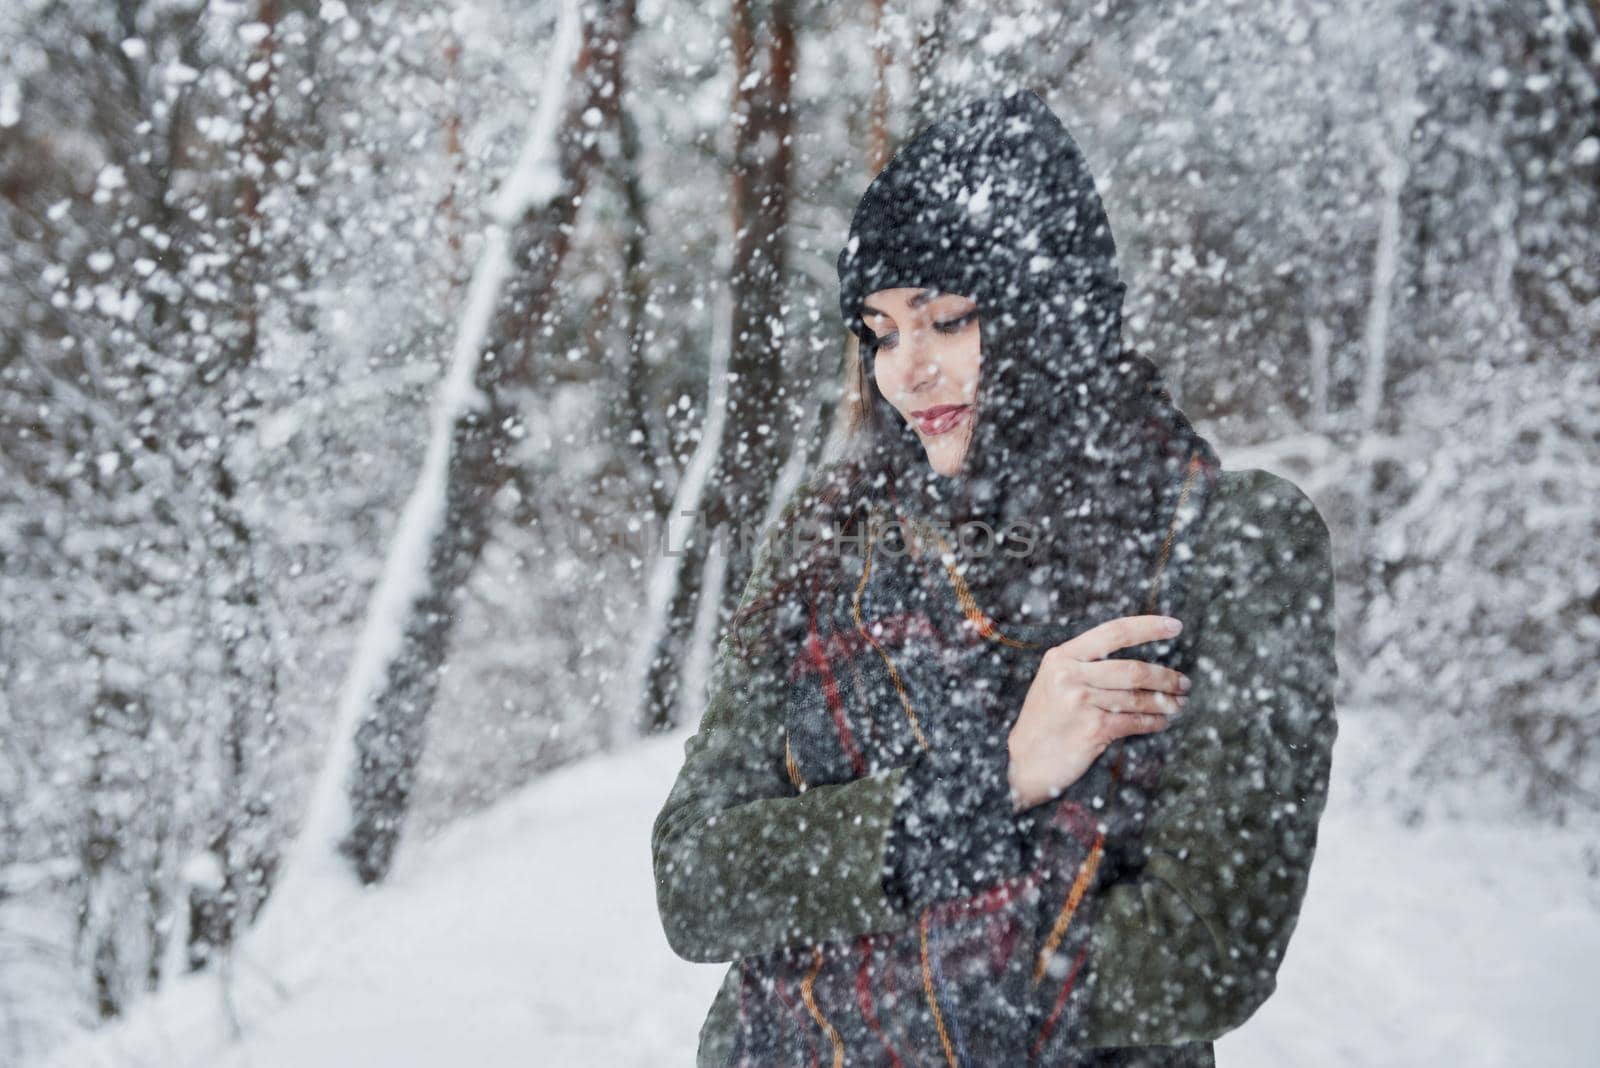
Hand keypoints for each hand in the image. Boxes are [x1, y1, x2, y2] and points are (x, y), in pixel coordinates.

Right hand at [1006, 615, 1190, 811]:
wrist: (1023, 761)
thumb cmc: (1044, 721)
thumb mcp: (1054, 681)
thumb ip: (1086, 666)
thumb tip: (1136, 661)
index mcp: (1062, 656)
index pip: (1114, 632)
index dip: (1149, 627)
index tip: (1175, 626)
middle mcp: (1070, 675)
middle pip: (1133, 668)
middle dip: (1166, 677)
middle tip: (1184, 683)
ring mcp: (1081, 702)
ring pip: (1137, 697)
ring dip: (1165, 702)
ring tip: (1178, 704)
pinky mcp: (1092, 729)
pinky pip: (1134, 722)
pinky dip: (1153, 723)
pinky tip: (1161, 723)